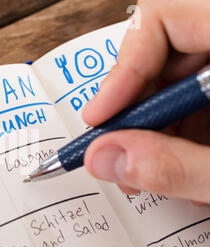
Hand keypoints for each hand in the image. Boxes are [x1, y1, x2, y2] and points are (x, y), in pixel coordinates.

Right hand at [82, 0, 209, 204]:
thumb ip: (177, 166)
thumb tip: (104, 160)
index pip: (161, 20)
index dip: (122, 70)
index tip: (101, 118)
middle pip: (161, 56)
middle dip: (135, 114)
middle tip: (118, 155)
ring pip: (176, 84)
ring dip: (157, 134)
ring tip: (157, 174)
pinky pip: (198, 101)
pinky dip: (184, 136)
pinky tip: (190, 169)